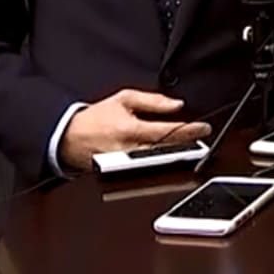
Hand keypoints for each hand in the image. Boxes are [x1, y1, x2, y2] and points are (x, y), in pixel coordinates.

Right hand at [58, 90, 210, 170]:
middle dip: (188, 145)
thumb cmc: (96, 117)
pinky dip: (162, 162)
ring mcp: (126, 166)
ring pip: (159, 162)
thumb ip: (152, 101)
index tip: (204, 128)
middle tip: (203, 138)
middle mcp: (130, 151)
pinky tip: (172, 155)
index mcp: (130, 130)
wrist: (70, 137)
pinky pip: (147, 169)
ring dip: (178, 155)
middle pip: (167, 151)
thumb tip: (177, 105)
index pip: (167, 132)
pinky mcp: (122, 174)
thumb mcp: (124, 99)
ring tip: (192, 146)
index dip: (188, 130)